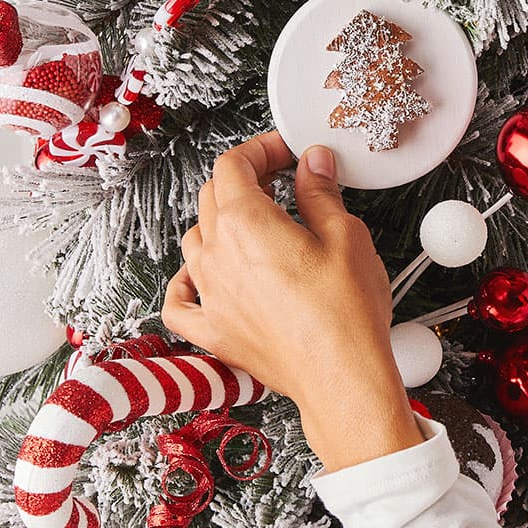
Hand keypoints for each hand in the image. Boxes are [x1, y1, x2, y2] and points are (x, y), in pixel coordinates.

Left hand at [162, 133, 423, 470]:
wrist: (342, 378)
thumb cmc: (346, 313)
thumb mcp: (345, 235)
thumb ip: (320, 192)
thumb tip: (312, 163)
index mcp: (246, 223)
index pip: (232, 165)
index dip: (260, 149)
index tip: (286, 151)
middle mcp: (216, 256)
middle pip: (212, 196)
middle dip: (246, 179)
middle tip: (283, 178)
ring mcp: (209, 295)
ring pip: (196, 240)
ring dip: (222, 222)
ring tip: (257, 223)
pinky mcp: (213, 331)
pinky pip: (180, 299)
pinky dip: (188, 281)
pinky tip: (202, 275)